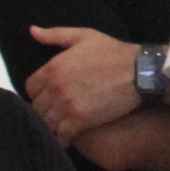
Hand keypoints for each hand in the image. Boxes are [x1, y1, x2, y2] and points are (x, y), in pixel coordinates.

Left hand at [23, 27, 142, 143]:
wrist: (139, 72)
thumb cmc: (113, 52)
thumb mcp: (84, 36)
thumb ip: (55, 35)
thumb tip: (32, 31)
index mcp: (53, 67)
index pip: (30, 87)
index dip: (38, 92)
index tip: (48, 96)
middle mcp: (56, 87)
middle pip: (36, 107)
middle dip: (44, 110)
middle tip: (55, 112)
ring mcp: (67, 105)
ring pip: (46, 123)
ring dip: (52, 125)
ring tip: (60, 126)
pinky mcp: (81, 121)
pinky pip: (62, 136)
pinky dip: (62, 139)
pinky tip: (67, 138)